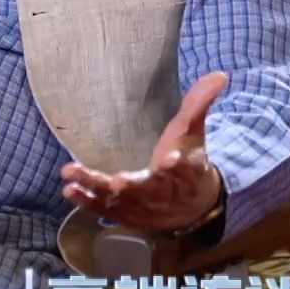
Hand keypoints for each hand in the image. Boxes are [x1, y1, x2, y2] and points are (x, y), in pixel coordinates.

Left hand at [60, 71, 227, 231]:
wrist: (191, 206)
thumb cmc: (188, 160)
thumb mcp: (193, 132)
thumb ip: (199, 104)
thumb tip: (220, 74)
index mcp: (185, 172)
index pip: (185, 168)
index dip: (179, 165)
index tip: (171, 159)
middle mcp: (164, 192)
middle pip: (147, 189)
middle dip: (133, 186)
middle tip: (119, 181)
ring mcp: (142, 206)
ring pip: (119, 200)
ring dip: (96, 189)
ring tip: (73, 174)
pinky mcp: (125, 214)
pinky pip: (105, 210)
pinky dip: (87, 202)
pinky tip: (69, 190)